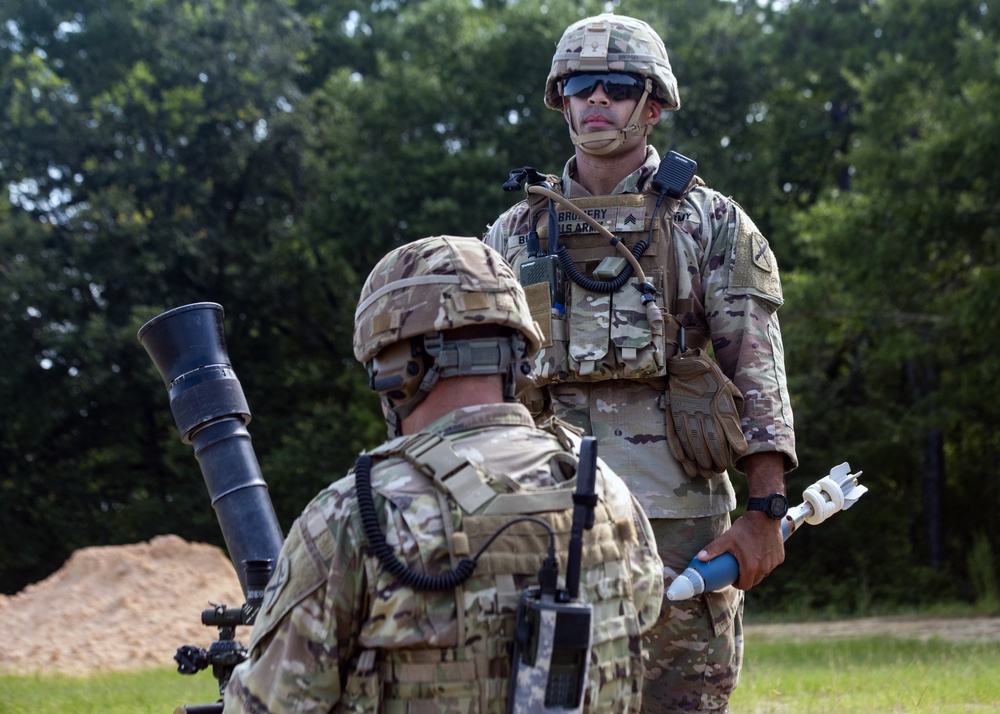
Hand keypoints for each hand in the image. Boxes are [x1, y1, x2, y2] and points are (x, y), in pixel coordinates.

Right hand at [664, 349, 747, 477]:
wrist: (689, 364)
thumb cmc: (714, 379)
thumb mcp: (731, 392)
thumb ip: (734, 415)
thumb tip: (740, 439)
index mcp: (720, 406)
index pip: (723, 436)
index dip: (724, 453)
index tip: (726, 465)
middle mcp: (704, 411)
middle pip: (708, 442)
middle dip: (712, 460)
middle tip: (715, 472)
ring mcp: (687, 412)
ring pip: (693, 441)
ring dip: (698, 459)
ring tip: (702, 472)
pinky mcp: (674, 413)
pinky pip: (676, 435)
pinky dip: (680, 449)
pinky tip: (684, 461)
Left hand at [697, 511, 784, 589]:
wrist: (764, 516)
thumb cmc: (745, 528)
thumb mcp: (727, 539)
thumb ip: (713, 549)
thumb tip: (700, 557)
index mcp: (751, 567)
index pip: (745, 585)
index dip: (737, 583)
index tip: (733, 577)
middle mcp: (765, 568)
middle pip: (755, 581)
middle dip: (746, 578)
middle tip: (739, 569)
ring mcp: (774, 563)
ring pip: (764, 573)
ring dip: (757, 570)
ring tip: (748, 560)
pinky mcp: (780, 556)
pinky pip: (772, 564)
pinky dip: (766, 562)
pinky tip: (760, 554)